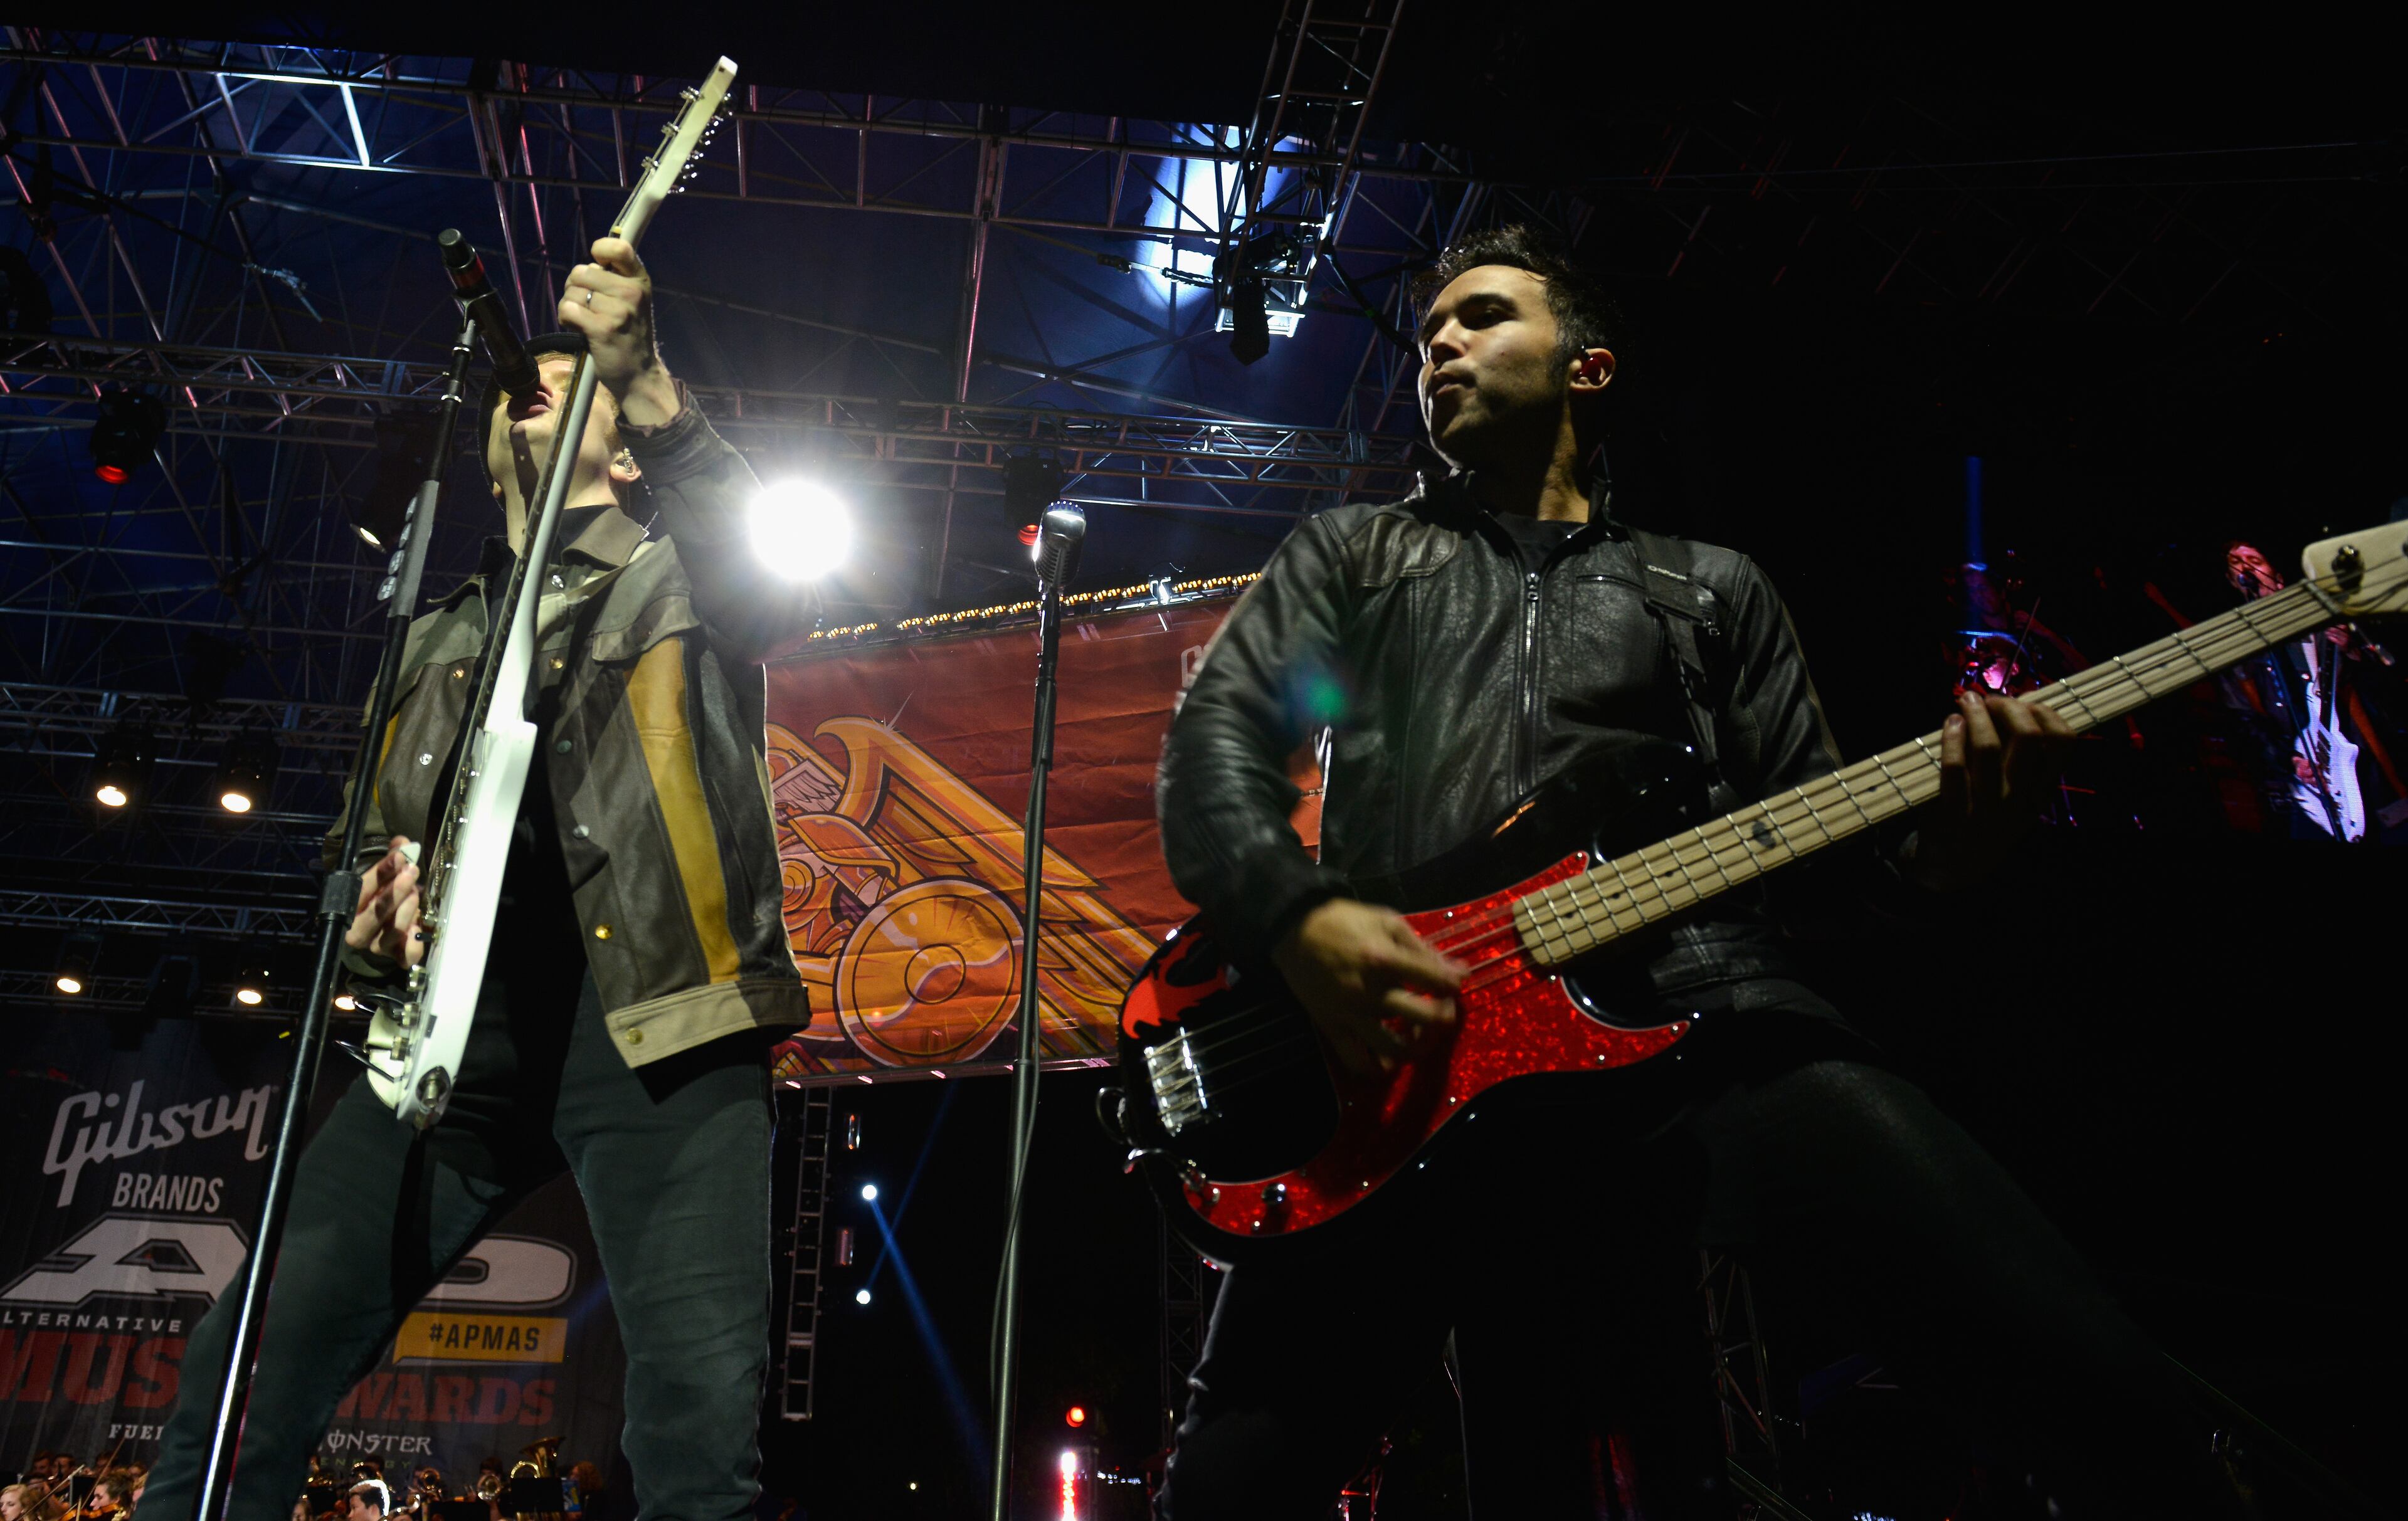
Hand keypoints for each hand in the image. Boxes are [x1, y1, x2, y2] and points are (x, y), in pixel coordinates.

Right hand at [345, 836, 424, 968]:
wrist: (377, 930)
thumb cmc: (378, 898)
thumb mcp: (381, 878)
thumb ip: (391, 859)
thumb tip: (403, 842)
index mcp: (348, 907)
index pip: (364, 888)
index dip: (383, 871)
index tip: (401, 856)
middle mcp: (358, 930)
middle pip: (375, 913)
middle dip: (396, 891)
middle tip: (412, 872)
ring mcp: (377, 946)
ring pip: (393, 931)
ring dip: (407, 910)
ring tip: (416, 894)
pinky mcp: (395, 957)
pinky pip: (406, 956)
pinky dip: (413, 944)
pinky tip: (418, 928)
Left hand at [559, 237, 679, 428]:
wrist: (638, 374)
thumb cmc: (629, 335)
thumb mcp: (632, 301)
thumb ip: (614, 279)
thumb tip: (586, 266)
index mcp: (639, 281)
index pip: (618, 247)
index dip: (600, 251)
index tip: (598, 266)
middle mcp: (632, 292)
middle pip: (581, 271)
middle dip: (577, 288)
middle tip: (590, 307)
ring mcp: (618, 310)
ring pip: (572, 291)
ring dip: (571, 306)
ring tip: (586, 321)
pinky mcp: (602, 328)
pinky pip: (568, 309)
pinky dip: (566, 319)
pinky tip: (579, 329)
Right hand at [1272, 898, 1463, 1075]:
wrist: (1295, 929)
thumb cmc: (1345, 920)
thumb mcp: (1388, 922)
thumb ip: (1422, 948)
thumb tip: (1459, 972)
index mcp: (1384, 959)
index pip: (1436, 981)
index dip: (1454, 983)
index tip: (1453, 981)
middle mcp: (1369, 992)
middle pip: (1425, 1019)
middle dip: (1443, 1015)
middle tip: (1441, 1008)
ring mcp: (1350, 1014)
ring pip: (1395, 1049)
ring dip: (1417, 1047)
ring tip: (1418, 1035)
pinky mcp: (1332, 1027)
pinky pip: (1358, 1062)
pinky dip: (1378, 1067)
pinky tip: (1388, 1057)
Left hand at [1911, 690, 2076, 888]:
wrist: (1957, 865)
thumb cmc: (1989, 813)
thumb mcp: (2020, 792)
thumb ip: (2024, 754)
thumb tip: (2022, 701)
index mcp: (2043, 790)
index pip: (2064, 742)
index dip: (2045, 712)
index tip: (2025, 702)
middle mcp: (2020, 798)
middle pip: (2028, 737)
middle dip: (2008, 706)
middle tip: (1988, 700)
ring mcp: (1987, 806)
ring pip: (1988, 747)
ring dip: (1976, 715)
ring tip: (1966, 701)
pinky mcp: (1953, 811)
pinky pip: (1953, 767)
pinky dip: (1952, 737)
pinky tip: (1951, 723)